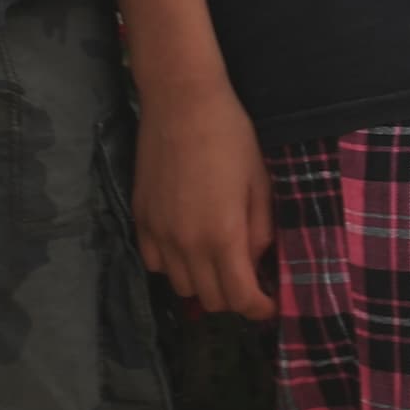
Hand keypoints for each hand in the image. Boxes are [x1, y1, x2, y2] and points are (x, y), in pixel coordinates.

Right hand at [133, 79, 275, 321]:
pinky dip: (172, 265)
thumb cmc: (230, 135)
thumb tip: (258, 261)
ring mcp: (159, 234)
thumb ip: (260, 228)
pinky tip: (186, 244)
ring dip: (203, 282)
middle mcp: (187, 244)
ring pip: (181, 286)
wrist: (181, 101)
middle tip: (248, 277)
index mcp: (223, 236)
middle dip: (234, 296)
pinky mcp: (140, 219)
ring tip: (217, 260)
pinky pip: (154, 263)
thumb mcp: (260, 181)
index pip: (240, 298)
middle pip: (211, 300)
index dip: (259, 308)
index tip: (269, 304)